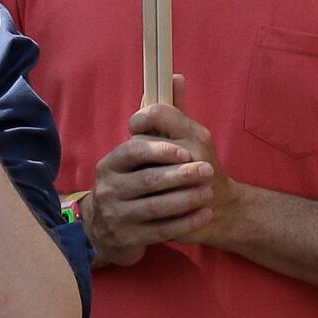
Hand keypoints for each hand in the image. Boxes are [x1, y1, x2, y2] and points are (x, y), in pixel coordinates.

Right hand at [85, 77, 223, 265]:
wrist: (114, 229)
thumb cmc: (137, 180)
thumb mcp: (143, 151)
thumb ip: (161, 116)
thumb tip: (176, 78)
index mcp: (111, 162)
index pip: (134, 149)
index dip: (160, 149)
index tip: (186, 150)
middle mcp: (109, 188)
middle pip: (149, 179)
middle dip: (181, 175)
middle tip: (208, 171)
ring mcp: (117, 215)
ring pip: (156, 207)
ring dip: (186, 199)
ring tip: (209, 193)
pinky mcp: (128, 238)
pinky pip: (161, 230)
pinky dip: (185, 222)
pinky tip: (204, 215)